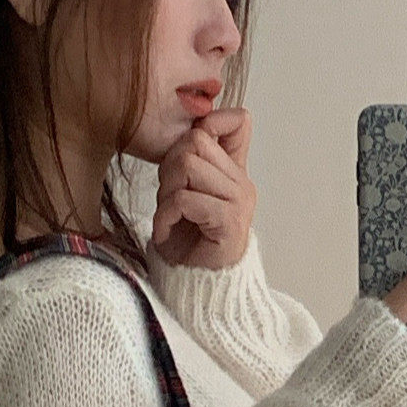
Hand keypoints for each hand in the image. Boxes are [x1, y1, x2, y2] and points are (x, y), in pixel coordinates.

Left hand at [150, 107, 254, 267]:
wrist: (195, 285)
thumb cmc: (187, 240)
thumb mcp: (185, 190)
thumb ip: (189, 161)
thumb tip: (183, 130)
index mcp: (234, 171)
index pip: (239, 121)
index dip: (209, 122)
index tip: (186, 150)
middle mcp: (242, 182)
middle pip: (196, 141)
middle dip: (170, 165)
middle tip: (168, 195)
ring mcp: (239, 201)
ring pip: (187, 166)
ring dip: (166, 192)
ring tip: (168, 214)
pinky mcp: (229, 221)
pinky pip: (185, 199)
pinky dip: (165, 215)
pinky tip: (166, 230)